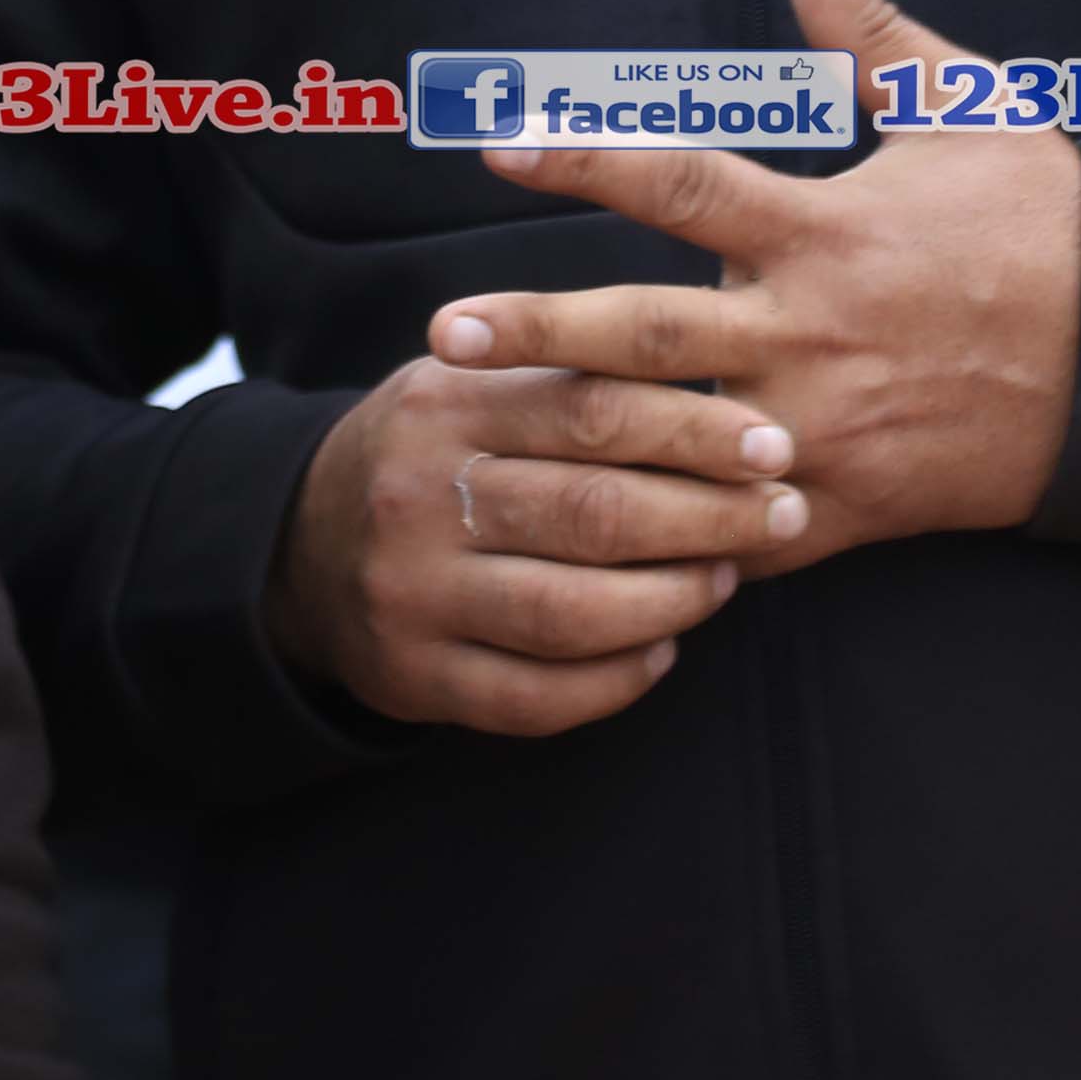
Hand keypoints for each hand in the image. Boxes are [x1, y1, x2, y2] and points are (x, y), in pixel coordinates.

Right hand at [267, 351, 805, 734]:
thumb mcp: (470, 387)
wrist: (299, 545)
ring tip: (724, 579)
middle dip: (711, 516)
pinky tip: (660, 650)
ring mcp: (412, 596)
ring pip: (573, 613)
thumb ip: (566, 382)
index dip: (695, 429)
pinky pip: (539, 698)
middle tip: (781, 514)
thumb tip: (720, 396)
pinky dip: (617, 680)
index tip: (774, 443)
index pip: (590, 411)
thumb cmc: (432, 455)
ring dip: (673, 601)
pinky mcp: (414, 677)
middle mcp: (418, 499)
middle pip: (595, 513)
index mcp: (441, 407)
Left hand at [436, 0, 1080, 567]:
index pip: (678, 183)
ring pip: (673, 445)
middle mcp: (808, 332)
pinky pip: (736, 536)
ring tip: (481, 451)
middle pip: (643, 330)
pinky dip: (665, 545)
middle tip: (442, 332)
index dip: (583, 158)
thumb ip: (871, 32)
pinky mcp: (844, 507)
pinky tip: (586, 552)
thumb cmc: (1054, 230)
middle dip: (537, 332)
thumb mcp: (976, 111)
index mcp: (823, 232)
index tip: (495, 144)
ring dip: (574, 447)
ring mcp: (821, 428)